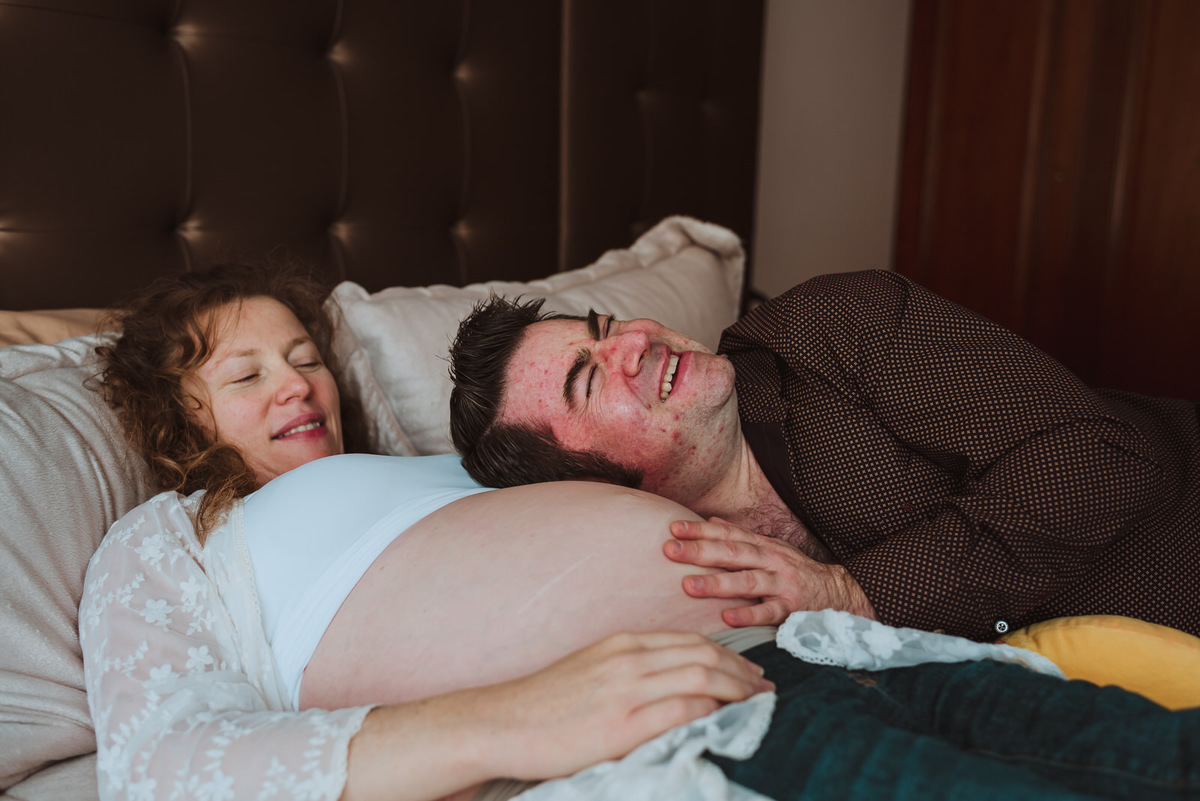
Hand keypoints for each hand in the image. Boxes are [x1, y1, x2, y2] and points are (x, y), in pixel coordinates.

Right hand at [478, 631, 773, 780]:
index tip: (745, 673)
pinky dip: (714, 711)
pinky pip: (684, 708)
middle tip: (764, 688)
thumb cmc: (542, 705)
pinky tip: (729, 721)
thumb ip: (626, 672)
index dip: (725, 656)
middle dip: (741, 672)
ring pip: (702, 676)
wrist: (501, 723)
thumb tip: (663, 685)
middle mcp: (629, 658)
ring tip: (758, 705)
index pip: (688, 641)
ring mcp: (628, 688)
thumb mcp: (589, 673)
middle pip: (703, 654)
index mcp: (621, 644)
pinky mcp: (625, 722)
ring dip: (738, 690)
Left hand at [664, 517, 876, 625]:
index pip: (727, 534)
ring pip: (747, 581)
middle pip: (731, 553)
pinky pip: (769, 612)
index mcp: (761, 546)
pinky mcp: (792, 609)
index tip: (672, 528)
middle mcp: (770, 561)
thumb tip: (709, 520)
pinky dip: (749, 615)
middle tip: (669, 550)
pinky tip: (727, 618)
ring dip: (717, 583)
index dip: (699, 530)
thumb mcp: (769, 549)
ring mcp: (782, 584)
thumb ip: (740, 537)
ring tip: (688, 586)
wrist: (839, 593)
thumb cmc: (794, 572)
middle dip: (699, 551)